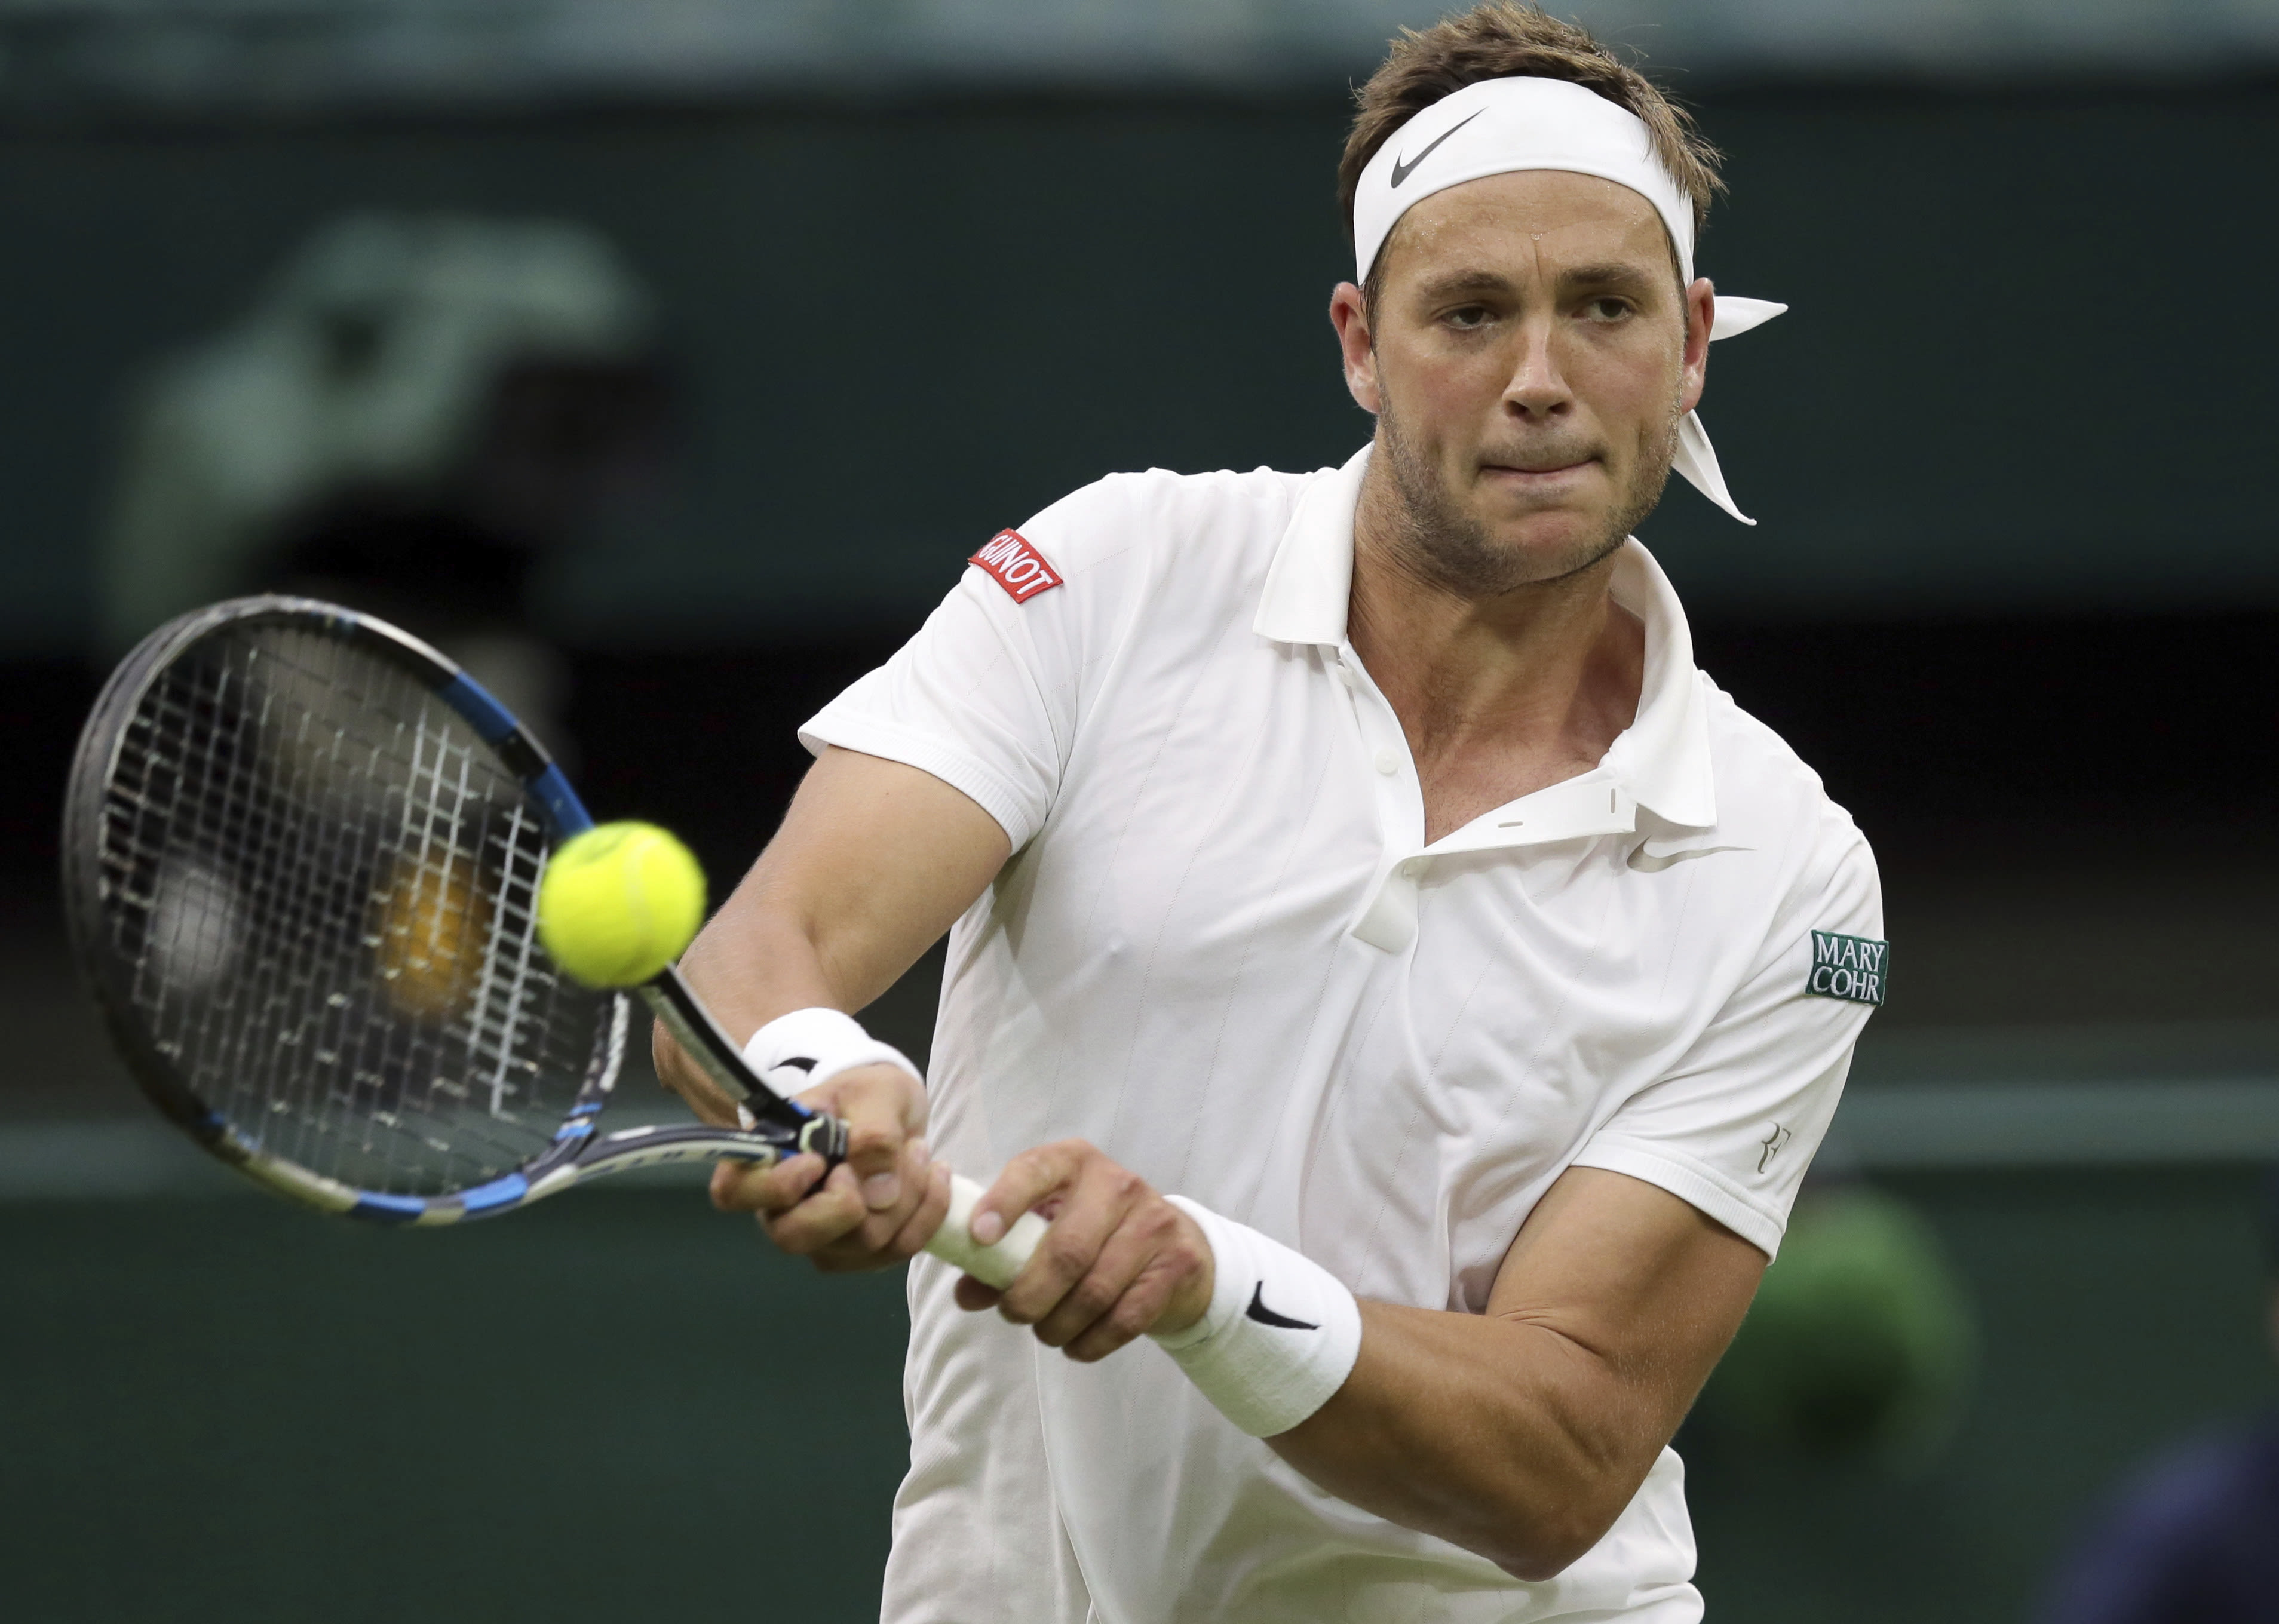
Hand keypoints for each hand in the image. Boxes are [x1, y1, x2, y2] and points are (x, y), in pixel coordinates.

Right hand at [708, 1061, 952, 1272]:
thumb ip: (873, 1132)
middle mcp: (782, 1208)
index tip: (819, 1160)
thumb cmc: (865, 1094)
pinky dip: (926, 1213)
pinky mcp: (860, 1252)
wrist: (890, 1110)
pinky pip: (896, 1250)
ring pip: (859, 1245)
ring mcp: (820, 1237)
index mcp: (766, 1159)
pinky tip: (936, 1175)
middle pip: (795, 1236)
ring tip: (918, 1149)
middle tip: (884, 1155)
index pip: (734, 1192)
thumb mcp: (874, 1092)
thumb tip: (878, 1193)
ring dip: (905, 1197)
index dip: (775, 1186)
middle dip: (852, 1201)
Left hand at [955, 1139, 1214, 1361]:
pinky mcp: (1176, 1264)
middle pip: (1066, 1250)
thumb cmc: (1096, 1233)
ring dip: (1058, 1325)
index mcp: (1074, 1163)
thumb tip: (967, 1294)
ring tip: (1046, 1332)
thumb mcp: (1049, 1227)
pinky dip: (1091, 1342)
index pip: (1034, 1171)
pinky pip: (1125, 1318)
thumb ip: (1005, 1255)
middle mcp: (1117, 1184)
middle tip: (1013, 1314)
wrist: (1176, 1248)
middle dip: (1029, 1295)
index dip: (1004, 1202)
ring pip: (1094, 1291)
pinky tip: (1077, 1345)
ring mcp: (1153, 1223)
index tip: (979, 1237)